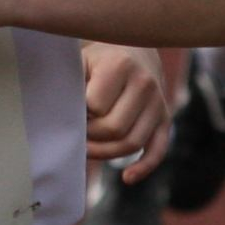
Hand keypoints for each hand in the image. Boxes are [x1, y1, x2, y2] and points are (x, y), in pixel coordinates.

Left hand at [81, 40, 171, 174]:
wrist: (132, 47)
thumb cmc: (96, 58)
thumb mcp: (80, 59)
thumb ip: (71, 84)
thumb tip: (59, 117)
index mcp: (120, 66)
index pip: (96, 107)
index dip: (79, 114)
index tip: (69, 110)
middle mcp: (145, 83)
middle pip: (114, 129)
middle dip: (90, 136)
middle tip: (76, 131)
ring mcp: (158, 102)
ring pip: (132, 143)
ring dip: (106, 153)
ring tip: (87, 148)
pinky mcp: (165, 118)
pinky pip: (158, 149)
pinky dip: (144, 167)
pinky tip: (127, 178)